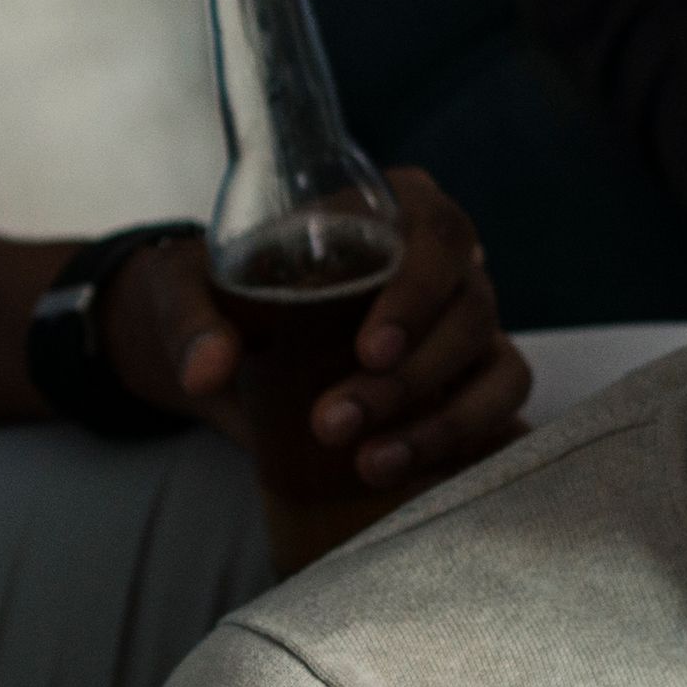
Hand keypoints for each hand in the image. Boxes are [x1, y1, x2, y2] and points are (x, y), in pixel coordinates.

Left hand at [112, 172, 528, 492]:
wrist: (233, 350)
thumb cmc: (221, 297)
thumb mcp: (186, 292)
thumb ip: (191, 322)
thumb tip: (207, 370)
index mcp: (394, 211)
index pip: (438, 233)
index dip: (418, 293)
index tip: (369, 351)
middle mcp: (444, 266)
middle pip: (471, 310)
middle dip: (410, 378)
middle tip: (334, 422)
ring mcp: (466, 327)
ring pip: (498, 369)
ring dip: (444, 424)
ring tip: (371, 466)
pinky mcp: (470, 384)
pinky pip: (500, 414)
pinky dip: (470, 446)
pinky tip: (415, 475)